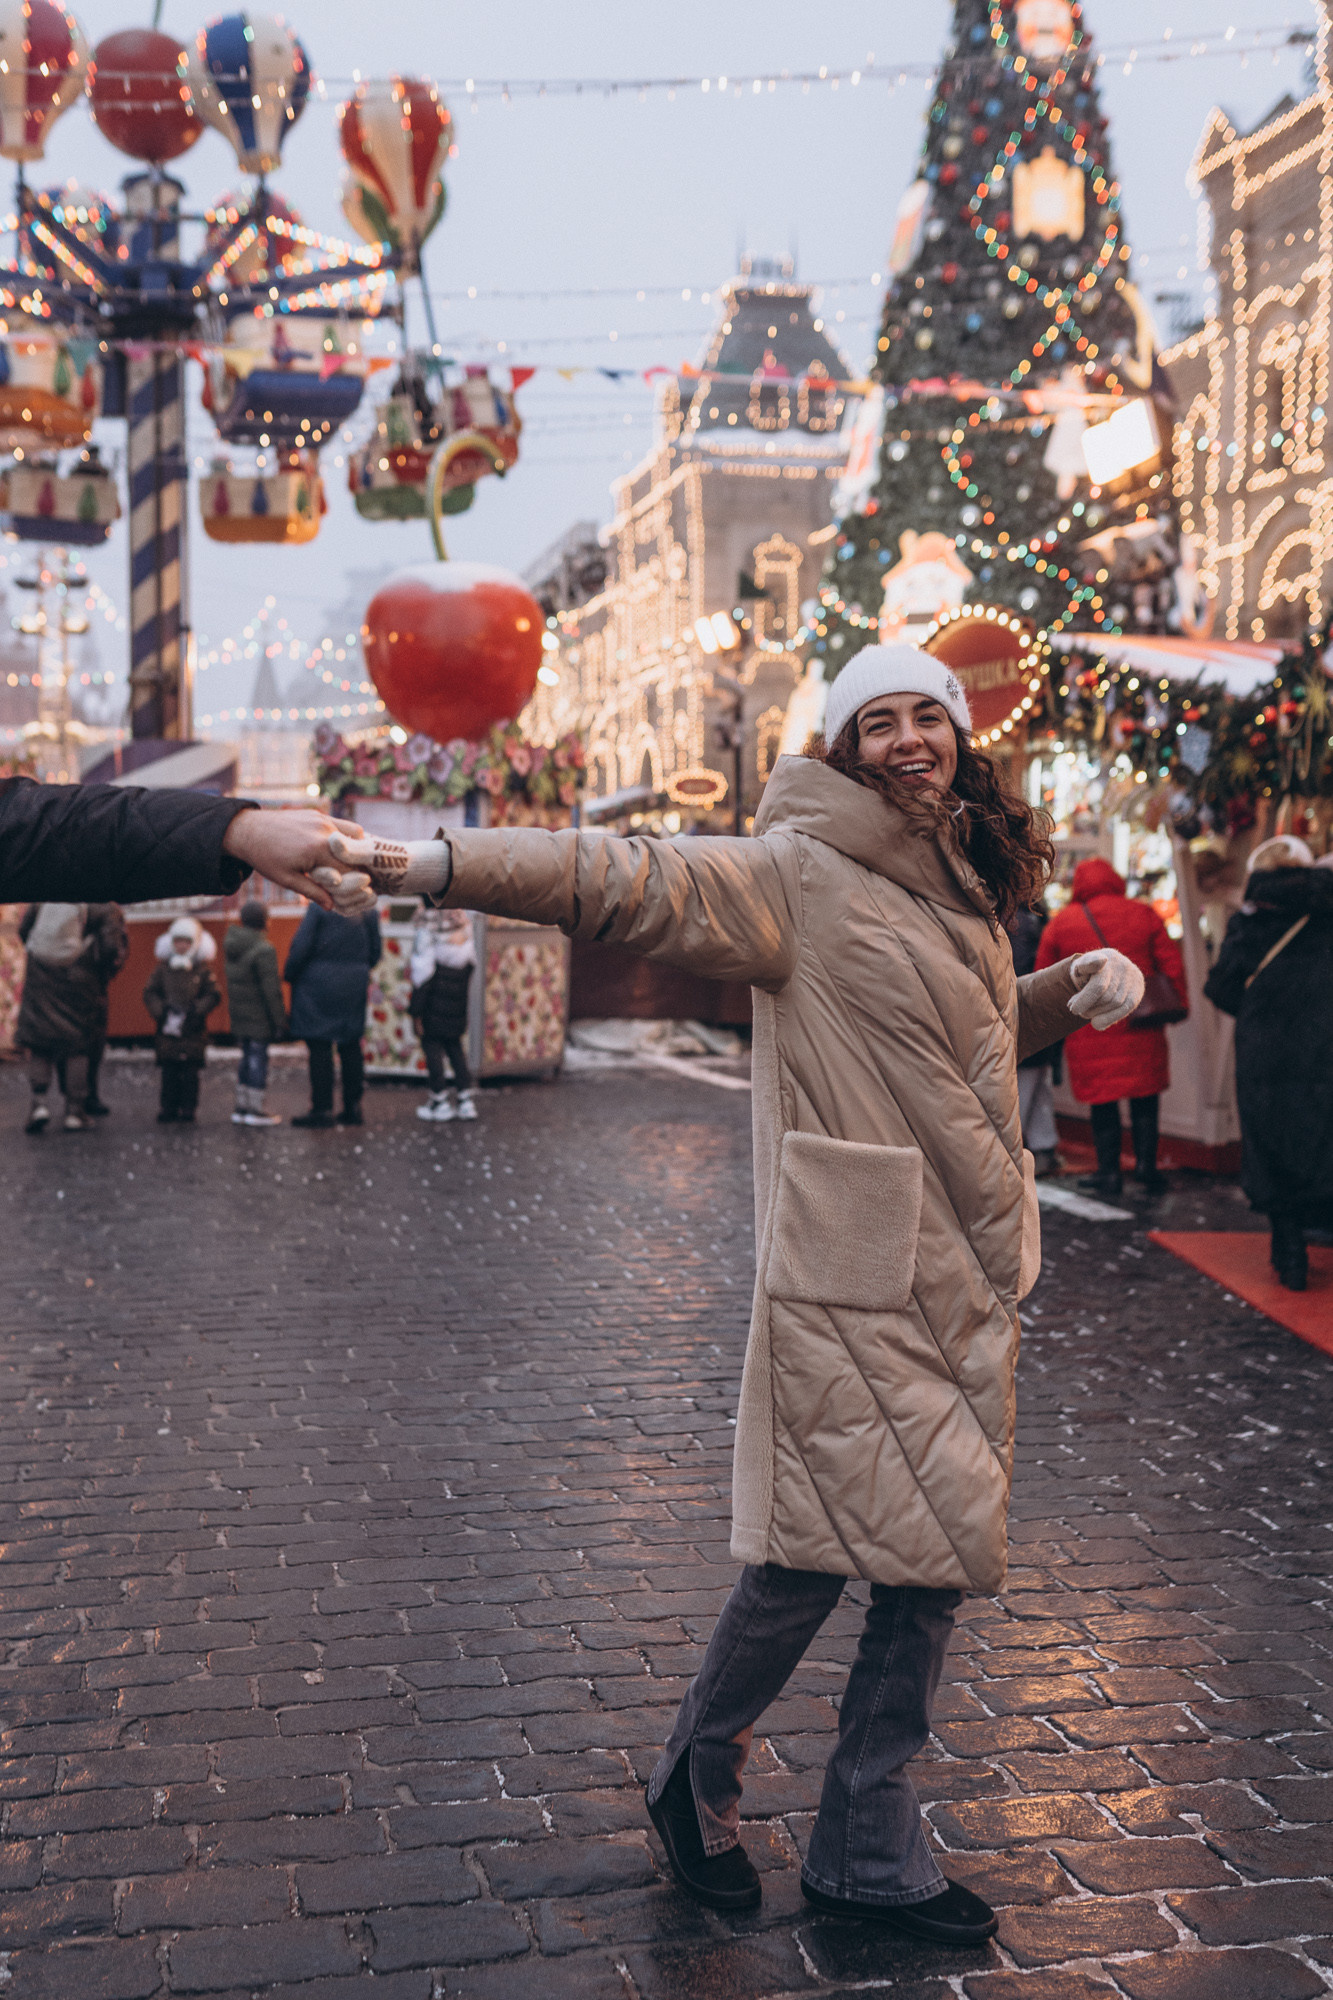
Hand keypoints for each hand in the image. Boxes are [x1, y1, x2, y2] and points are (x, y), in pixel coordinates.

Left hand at [222, 807, 364, 910]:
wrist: (248, 830)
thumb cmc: (265, 857)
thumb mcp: (288, 879)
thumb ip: (313, 892)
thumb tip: (333, 906)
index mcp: (317, 849)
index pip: (348, 870)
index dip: (353, 884)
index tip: (354, 893)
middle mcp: (324, 831)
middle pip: (355, 854)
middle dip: (356, 868)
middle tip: (354, 880)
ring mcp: (323, 819)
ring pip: (356, 836)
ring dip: (356, 851)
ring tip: (347, 865)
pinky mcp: (319, 814)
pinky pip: (343, 825)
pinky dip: (347, 838)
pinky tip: (338, 850)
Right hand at [311, 831, 452, 916]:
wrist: (409, 870)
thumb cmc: (393, 857)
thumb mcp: (374, 852)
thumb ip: (353, 849)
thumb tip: (332, 840)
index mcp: (334, 850)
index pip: (318, 866)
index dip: (325, 875)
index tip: (338, 879)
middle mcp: (332, 865)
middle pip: (325, 885)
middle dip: (346, 888)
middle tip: (368, 882)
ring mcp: (339, 881)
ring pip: (333, 899)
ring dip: (353, 899)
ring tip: (372, 893)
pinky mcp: (346, 895)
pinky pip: (342, 907)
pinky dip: (357, 906)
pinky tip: (373, 899)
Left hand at [1068, 948, 1145, 1030]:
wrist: (1106, 970)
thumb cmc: (1087, 973)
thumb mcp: (1079, 969)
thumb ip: (1083, 969)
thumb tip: (1095, 974)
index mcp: (1102, 956)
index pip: (1097, 961)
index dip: (1097, 962)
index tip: (1101, 961)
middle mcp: (1120, 964)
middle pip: (1103, 992)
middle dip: (1086, 1005)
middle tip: (1074, 1009)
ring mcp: (1132, 976)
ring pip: (1114, 1002)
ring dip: (1096, 1013)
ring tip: (1084, 1013)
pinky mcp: (1138, 989)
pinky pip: (1126, 1008)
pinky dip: (1109, 1018)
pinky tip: (1097, 1024)